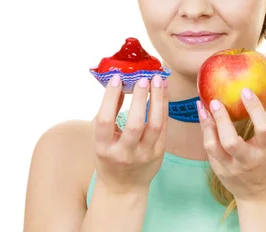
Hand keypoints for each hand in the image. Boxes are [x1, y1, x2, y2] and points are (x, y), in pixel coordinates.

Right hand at [92, 74, 168, 193]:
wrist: (123, 187)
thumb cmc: (109, 157)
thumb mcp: (100, 139)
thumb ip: (108, 113)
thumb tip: (119, 83)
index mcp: (103, 149)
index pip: (105, 121)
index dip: (110, 98)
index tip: (116, 78)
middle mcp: (124, 154)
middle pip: (135, 124)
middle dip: (140, 99)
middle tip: (143, 78)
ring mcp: (144, 155)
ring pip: (155, 125)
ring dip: (158, 99)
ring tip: (159, 80)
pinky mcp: (159, 153)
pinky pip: (164, 127)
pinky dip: (164, 106)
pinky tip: (164, 91)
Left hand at [197, 88, 265, 202]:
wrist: (262, 196)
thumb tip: (265, 89)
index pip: (263, 128)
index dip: (254, 109)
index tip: (245, 91)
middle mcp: (249, 161)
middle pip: (231, 141)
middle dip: (221, 119)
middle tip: (214, 100)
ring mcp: (232, 169)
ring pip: (213, 147)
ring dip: (206, 125)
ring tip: (202, 107)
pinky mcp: (219, 171)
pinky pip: (208, 150)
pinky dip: (205, 132)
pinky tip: (204, 117)